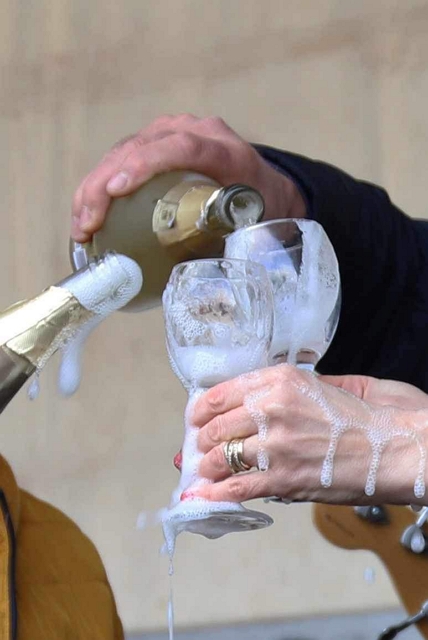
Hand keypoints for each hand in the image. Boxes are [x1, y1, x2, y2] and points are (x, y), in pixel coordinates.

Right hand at [71, 114, 305, 241]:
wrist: (265, 184)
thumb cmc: (261, 208)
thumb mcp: (257, 224)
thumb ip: (239, 247)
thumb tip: (214, 289)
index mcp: (224, 150)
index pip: (181, 147)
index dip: (146, 164)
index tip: (118, 191)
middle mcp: (195, 132)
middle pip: (140, 147)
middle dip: (104, 185)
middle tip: (87, 225)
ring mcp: (171, 133)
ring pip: (122, 151)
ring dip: (94, 187)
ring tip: (81, 226)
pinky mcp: (154, 142)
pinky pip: (121, 158)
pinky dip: (101, 186)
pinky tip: (87, 215)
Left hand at [180, 366, 427, 505]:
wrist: (393, 447)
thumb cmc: (365, 416)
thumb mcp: (325, 383)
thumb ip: (289, 389)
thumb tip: (261, 400)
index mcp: (279, 381)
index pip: (222, 393)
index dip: (202, 409)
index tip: (195, 418)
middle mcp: (270, 408)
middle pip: (216, 426)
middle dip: (202, 441)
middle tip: (199, 449)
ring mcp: (274, 445)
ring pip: (220, 457)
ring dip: (207, 468)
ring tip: (204, 472)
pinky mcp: (282, 479)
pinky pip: (236, 487)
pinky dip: (214, 494)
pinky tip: (203, 496)